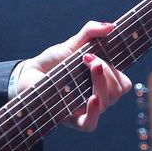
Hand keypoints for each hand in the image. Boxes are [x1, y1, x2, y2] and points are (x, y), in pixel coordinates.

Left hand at [15, 21, 130, 131]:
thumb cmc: (53, 62)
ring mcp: (85, 110)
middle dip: (107, 71)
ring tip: (88, 66)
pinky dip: (94, 111)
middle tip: (88, 58)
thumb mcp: (71, 44)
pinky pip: (90, 124)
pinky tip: (91, 98)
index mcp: (101, 83)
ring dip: (101, 82)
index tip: (97, 54)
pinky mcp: (71, 120)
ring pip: (106, 102)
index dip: (117, 70)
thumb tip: (111, 26)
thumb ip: (90, 32)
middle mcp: (97, 97)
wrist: (28, 74)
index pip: (123, 82)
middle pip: (117, 91)